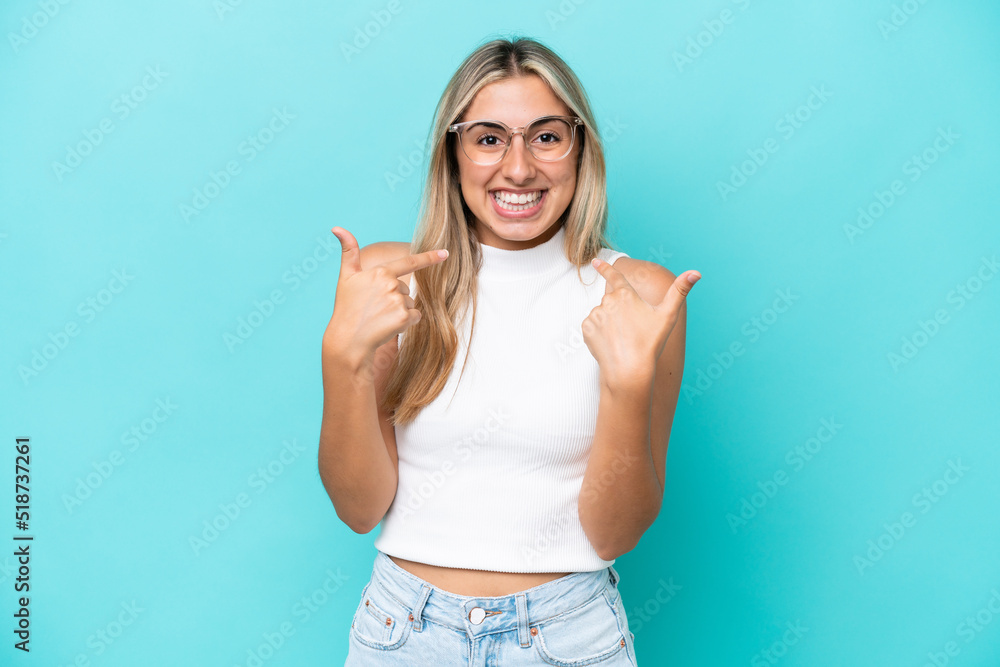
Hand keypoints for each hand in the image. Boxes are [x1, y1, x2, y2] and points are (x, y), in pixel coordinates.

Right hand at [322, 226, 448, 356]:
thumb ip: (348, 251)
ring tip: (379, 317)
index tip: (445, 253)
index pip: (409, 262)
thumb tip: (337, 227)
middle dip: (395, 298)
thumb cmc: (346, 307)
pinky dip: (405, 323)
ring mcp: (398, 301)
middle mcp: (391, 284)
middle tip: (375, 308)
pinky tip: (388, 326)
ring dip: (399, 311)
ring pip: (410, 303)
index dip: (429, 257)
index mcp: (380, 272)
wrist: (348, 338)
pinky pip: (415, 317)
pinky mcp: (403, 317)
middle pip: (406, 289)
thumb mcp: (346, 276)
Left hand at [582, 258, 700, 384]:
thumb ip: (680, 291)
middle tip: (631, 330)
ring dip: (609, 323)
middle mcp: (607, 301)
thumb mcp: (668, 315)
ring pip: (602, 315)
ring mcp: (595, 315)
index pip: (614, 276)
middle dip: (620, 312)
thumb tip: (696, 272)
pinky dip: (599, 334)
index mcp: (626, 294)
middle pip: (612, 302)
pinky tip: (610, 343)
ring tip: (622, 338)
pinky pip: (592, 327)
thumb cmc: (650, 342)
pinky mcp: (586, 329)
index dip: (604, 268)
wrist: (629, 370)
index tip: (595, 261)